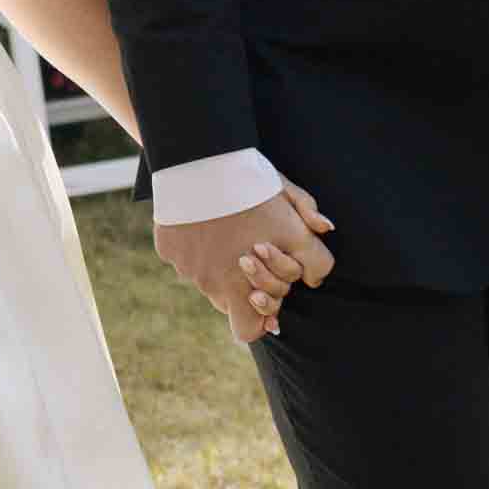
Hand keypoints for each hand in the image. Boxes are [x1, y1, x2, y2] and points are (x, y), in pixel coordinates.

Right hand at [153, 185, 335, 344]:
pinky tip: (204, 218)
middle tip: (249, 253)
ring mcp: (188, 268)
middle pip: (228, 303)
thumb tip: (320, 257)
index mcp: (245, 286)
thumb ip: (311, 239)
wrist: (201, 159)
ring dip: (217, 264)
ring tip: (227, 228)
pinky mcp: (168, 249)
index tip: (263, 295)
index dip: (259, 316)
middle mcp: (214, 286)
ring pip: (206, 279)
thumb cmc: (251, 187)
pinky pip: (183, 256)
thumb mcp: (290, 208)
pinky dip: (194, 244)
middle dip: (240, 286)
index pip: (248, 330)